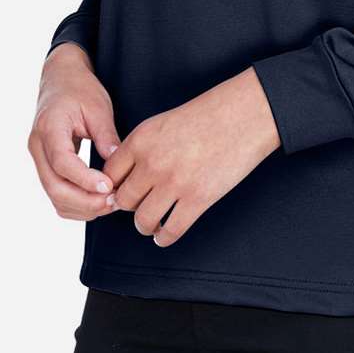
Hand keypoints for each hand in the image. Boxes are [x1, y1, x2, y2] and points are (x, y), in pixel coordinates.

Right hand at [28, 43, 123, 220]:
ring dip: (81, 207)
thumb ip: (106, 135)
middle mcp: (38, 147)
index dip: (85, 180)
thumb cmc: (79, 89)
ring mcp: (39, 158)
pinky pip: (56, 193)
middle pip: (55, 187)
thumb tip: (117, 165)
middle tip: (114, 201)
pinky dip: (75, 204)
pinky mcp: (46, 166)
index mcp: (49, 127)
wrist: (60, 79)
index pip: (63, 163)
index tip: (108, 187)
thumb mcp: (98, 106)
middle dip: (85, 201)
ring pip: (54, 196)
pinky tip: (97, 200)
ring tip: (110, 203)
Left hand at [103, 66, 280, 246]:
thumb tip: (126, 178)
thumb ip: (141, 148)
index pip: (110, 174)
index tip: (124, 190)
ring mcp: (174, 182)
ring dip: (146, 225)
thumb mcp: (163, 122)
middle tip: (141, 205)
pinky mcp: (197, 199)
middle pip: (124, 201)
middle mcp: (153, 162)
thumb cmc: (207, 115)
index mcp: (141, 139)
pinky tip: (166, 233)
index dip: (114, 186)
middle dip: (131, 206)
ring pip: (142, 221)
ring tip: (153, 223)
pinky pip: (170, 231)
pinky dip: (165, 237)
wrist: (243, 115)